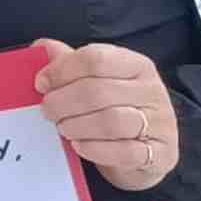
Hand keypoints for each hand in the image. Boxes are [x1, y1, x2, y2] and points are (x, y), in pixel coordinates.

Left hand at [31, 38, 180, 192]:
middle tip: (47, 111)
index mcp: (137, 66)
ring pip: (111, 122)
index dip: (61, 70)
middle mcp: (152, 91)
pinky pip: (123, 152)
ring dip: (76, 126)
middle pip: (98, 91)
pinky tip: (79, 146)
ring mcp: (159, 124)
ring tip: (62, 128)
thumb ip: (70, 63)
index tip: (41, 84)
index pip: (96, 59)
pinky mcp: (159, 154)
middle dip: (63, 102)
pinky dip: (94, 149)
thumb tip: (42, 46)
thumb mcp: (96, 82)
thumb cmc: (114, 111)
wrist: (144, 154)